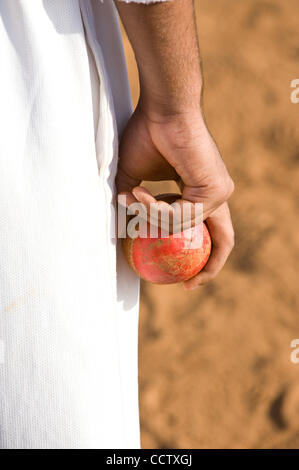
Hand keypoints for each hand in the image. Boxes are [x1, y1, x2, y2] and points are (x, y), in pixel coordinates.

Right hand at [116, 104, 234, 287]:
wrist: (161, 110)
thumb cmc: (147, 137)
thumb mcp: (134, 178)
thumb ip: (134, 207)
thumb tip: (119, 230)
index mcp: (202, 193)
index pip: (211, 230)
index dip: (200, 255)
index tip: (184, 277)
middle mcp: (216, 195)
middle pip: (224, 240)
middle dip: (209, 268)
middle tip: (189, 286)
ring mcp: (219, 192)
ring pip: (184, 228)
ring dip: (151, 219)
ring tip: (131, 200)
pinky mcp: (216, 189)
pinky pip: (180, 216)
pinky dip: (154, 210)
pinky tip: (139, 194)